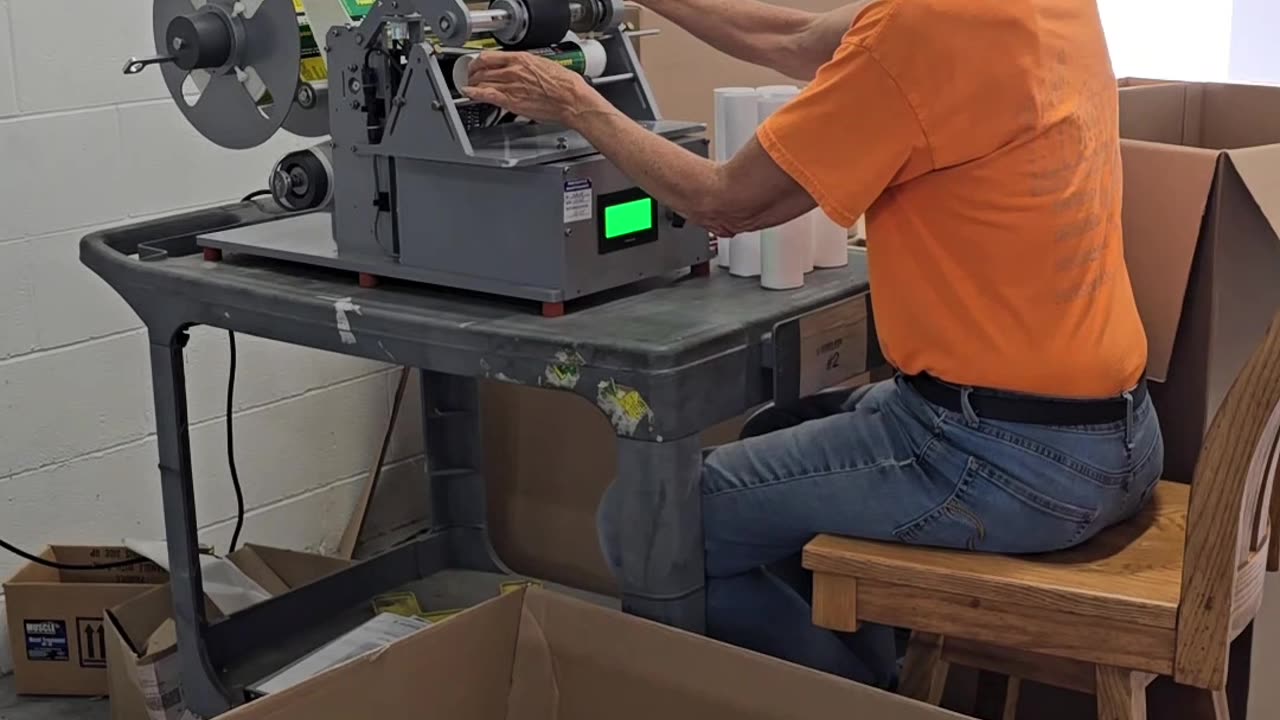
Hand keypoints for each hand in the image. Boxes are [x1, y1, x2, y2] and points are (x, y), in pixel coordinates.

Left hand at [462, 51, 602, 125]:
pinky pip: (486, 95)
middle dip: (473, 74)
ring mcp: (510, 86)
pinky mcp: (511, 101)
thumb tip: (520, 68)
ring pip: (481, 82)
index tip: (477, 64)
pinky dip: (474, 94)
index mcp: (521, 59)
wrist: (571, 99)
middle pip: (482, 69)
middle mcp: (512, 70)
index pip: (488, 56)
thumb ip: (527, 66)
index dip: (478, 61)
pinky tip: (469, 94)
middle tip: (472, 77)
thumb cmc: (564, 84)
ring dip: (473, 84)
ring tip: (471, 87)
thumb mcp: (544, 64)